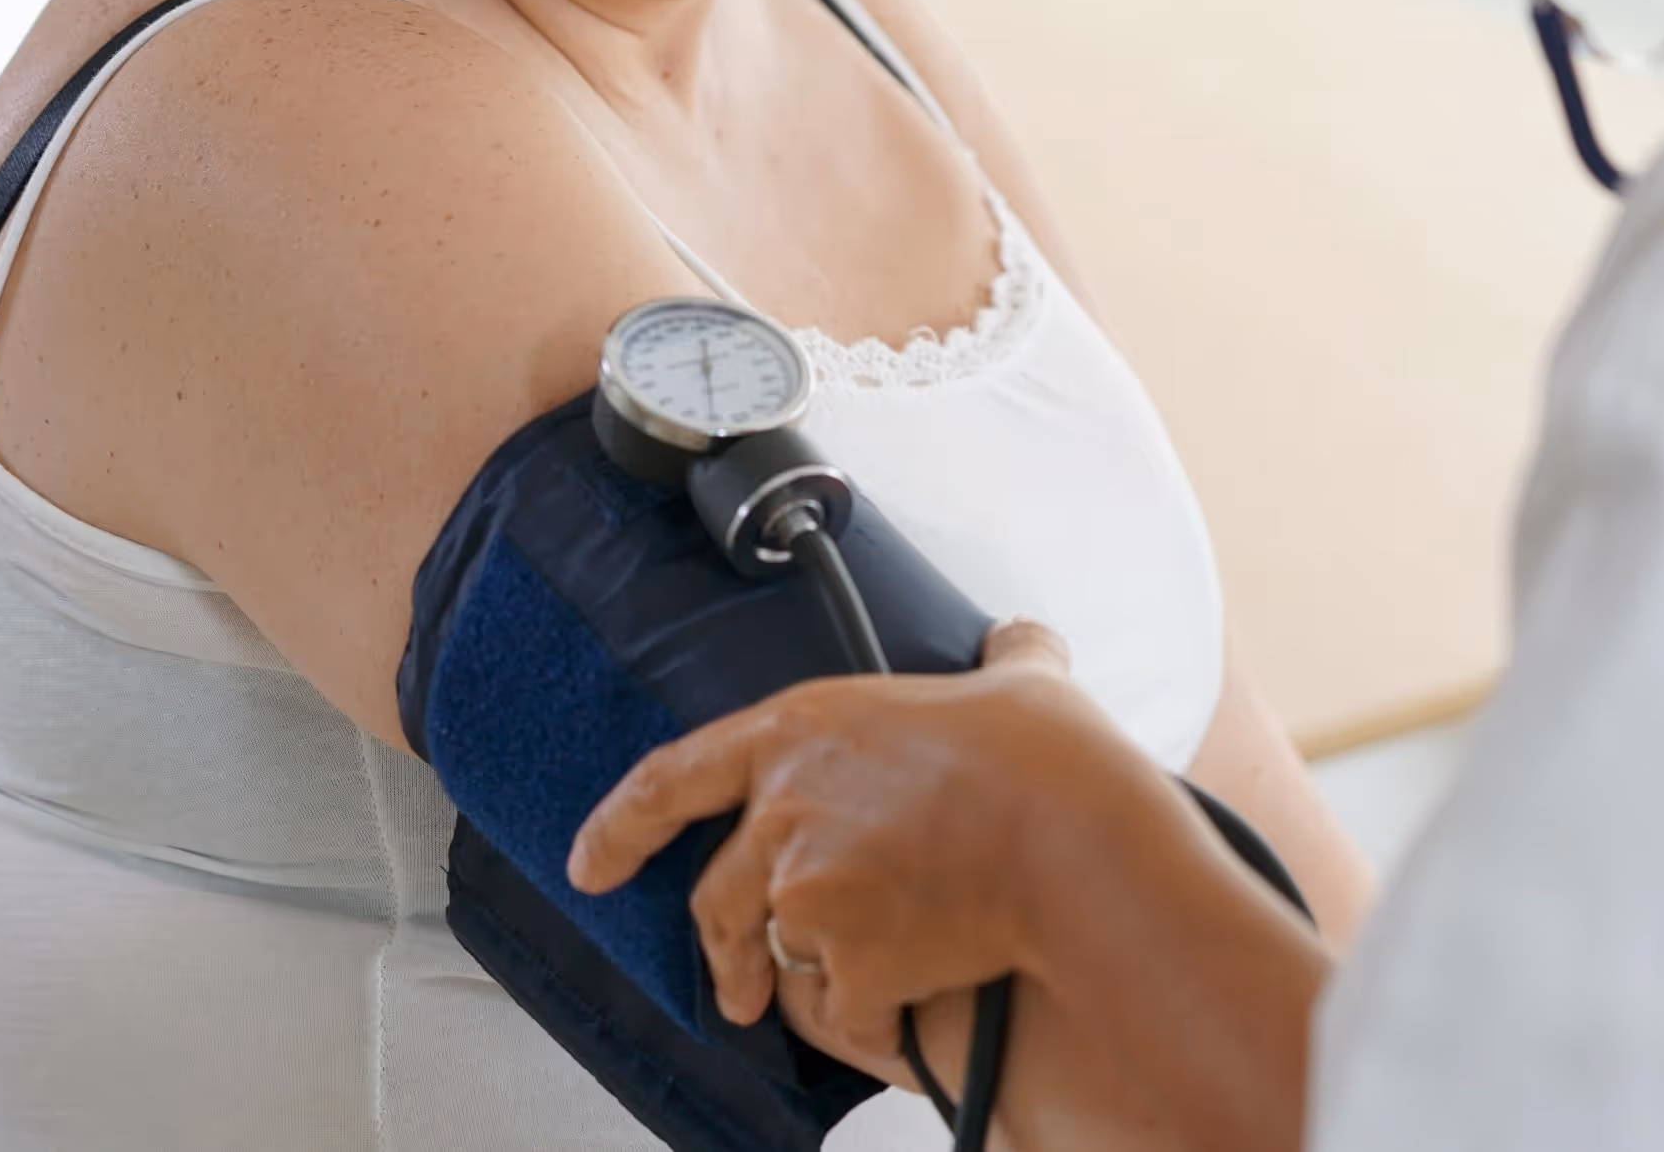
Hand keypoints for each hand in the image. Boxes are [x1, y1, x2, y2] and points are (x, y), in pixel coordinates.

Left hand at [567, 619, 1187, 1064]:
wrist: (1074, 842)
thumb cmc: (1047, 758)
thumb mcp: (1022, 681)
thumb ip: (1005, 660)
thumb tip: (1019, 643)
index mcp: (803, 730)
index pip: (673, 777)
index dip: (620, 825)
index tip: (589, 864)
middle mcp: (786, 811)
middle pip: (718, 895)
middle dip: (725, 951)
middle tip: (740, 988)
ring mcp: (808, 892)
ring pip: (785, 952)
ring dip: (811, 975)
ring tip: (845, 993)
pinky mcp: (848, 963)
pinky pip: (844, 1012)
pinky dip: (871, 1021)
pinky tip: (908, 1011)